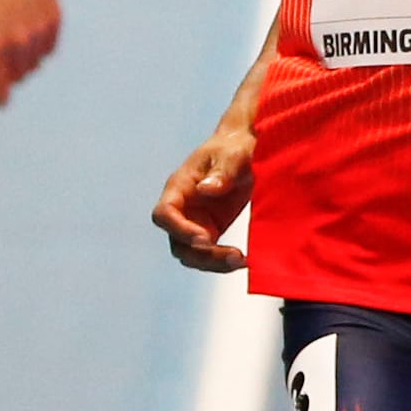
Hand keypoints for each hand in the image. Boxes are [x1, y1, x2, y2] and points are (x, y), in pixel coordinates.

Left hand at [0, 0, 60, 100]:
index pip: (1, 87)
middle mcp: (24, 42)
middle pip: (18, 77)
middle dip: (6, 75)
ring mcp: (42, 30)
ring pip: (35, 64)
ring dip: (22, 62)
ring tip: (7, 40)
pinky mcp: (55, 18)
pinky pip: (48, 48)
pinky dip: (37, 47)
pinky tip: (24, 30)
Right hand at [152, 126, 255, 271]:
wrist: (246, 150)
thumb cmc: (234, 147)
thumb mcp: (232, 155)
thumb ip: (221, 172)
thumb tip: (206, 190)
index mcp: (179, 187)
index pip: (164, 214)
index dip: (179, 229)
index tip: (205, 239)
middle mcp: (182, 208)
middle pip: (177, 242)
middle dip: (201, 254)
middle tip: (233, 256)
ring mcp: (195, 222)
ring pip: (191, 254)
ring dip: (213, 263)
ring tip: (241, 261)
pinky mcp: (211, 230)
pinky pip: (209, 254)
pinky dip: (223, 262)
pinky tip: (244, 261)